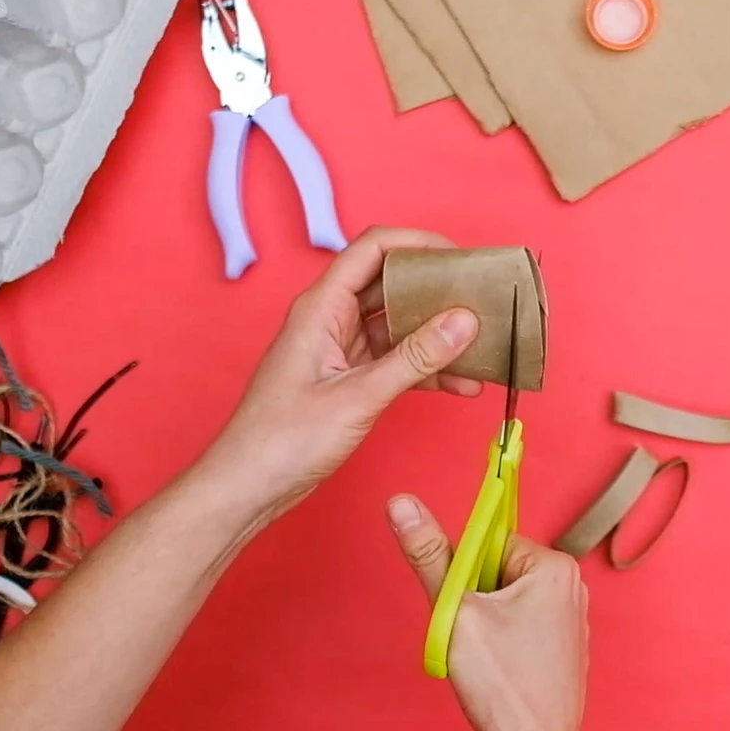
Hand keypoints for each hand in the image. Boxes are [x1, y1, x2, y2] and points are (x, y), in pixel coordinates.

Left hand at [198, 227, 481, 524]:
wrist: (247, 487)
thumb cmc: (281, 441)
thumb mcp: (357, 397)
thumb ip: (414, 358)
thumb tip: (463, 321)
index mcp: (321, 307)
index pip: (374, 249)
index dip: (419, 244)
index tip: (460, 257)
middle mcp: (330, 319)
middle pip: (392, 283)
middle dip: (438, 289)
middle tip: (482, 299)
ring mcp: (339, 348)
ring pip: (398, 324)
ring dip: (438, 335)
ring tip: (481, 345)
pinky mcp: (348, 378)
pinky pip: (395, 359)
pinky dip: (427, 368)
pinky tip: (460, 382)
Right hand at [388, 495, 586, 730]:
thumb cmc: (503, 685)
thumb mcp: (454, 610)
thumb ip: (428, 554)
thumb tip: (404, 505)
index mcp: (554, 568)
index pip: (492, 542)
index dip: (465, 571)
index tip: (460, 599)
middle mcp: (572, 590)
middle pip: (499, 572)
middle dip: (474, 599)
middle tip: (470, 633)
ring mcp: (571, 624)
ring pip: (507, 605)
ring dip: (484, 625)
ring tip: (484, 657)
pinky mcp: (563, 653)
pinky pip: (520, 631)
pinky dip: (501, 646)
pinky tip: (498, 672)